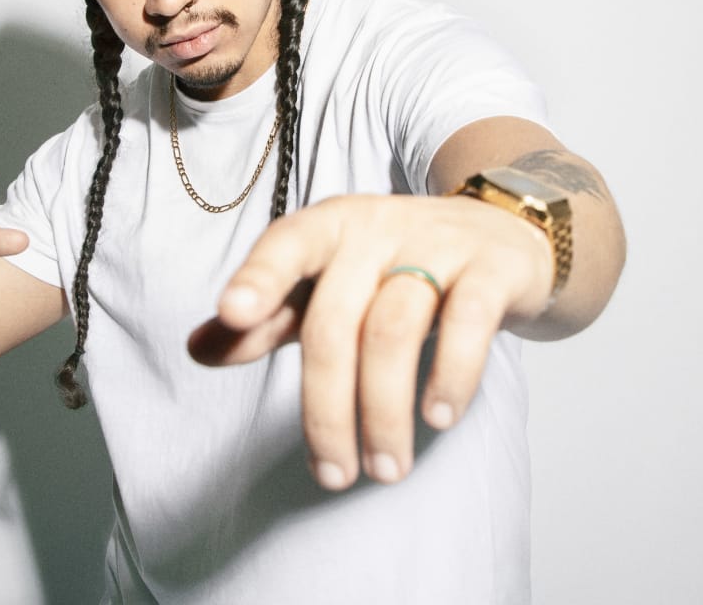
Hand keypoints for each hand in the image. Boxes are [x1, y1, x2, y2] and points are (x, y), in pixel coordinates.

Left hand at [187, 193, 553, 490]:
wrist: (506, 232)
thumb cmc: (400, 267)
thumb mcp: (332, 284)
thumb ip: (269, 317)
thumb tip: (196, 348)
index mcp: (330, 227)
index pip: (286, 244)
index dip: (258, 278)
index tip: (231, 314)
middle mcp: (379, 228)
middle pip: (336, 320)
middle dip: (327, 407)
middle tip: (332, 474)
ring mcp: (438, 244)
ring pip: (394, 330)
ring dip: (385, 411)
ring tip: (385, 467)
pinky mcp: (491, 270)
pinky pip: (468, 322)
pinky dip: (451, 374)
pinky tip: (439, 416)